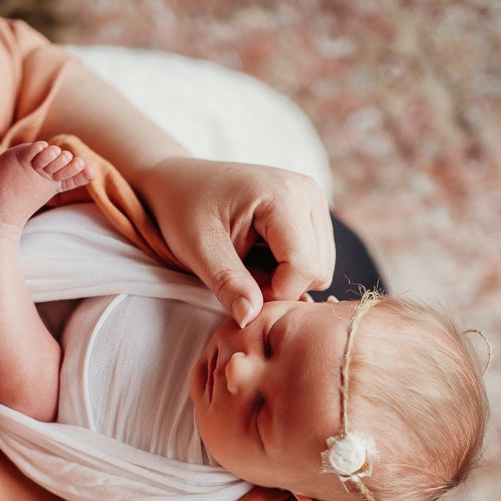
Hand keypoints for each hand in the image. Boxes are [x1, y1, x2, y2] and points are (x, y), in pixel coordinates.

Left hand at [136, 157, 335, 325]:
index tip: (238, 289)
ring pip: (320, 267)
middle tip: (239, 275)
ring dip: (284, 278)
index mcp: (283, 195)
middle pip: (318, 270)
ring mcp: (314, 200)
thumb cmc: (184, 209)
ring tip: (247, 262)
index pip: (304, 267)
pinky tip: (258, 254)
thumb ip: (227, 284)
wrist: (180, 182)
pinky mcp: (312, 211)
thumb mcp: (198, 249)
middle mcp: (308, 192)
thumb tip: (249, 318)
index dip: (274, 292)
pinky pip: (315, 258)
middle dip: (280, 286)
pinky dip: (288, 268)